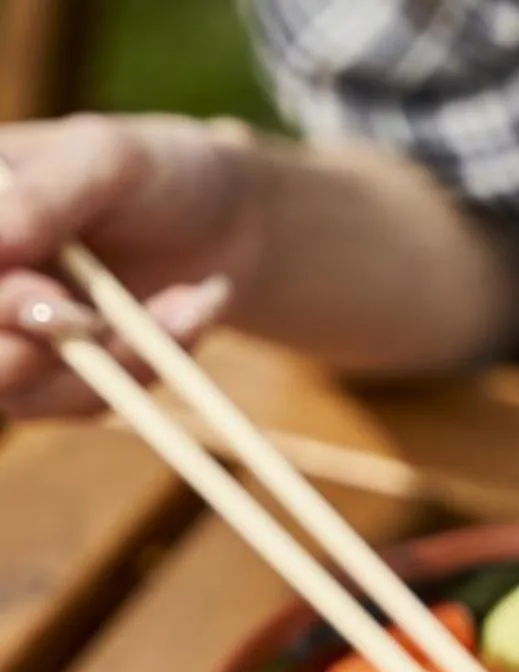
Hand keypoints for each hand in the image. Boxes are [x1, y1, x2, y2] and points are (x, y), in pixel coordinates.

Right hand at [0, 113, 260, 417]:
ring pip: (20, 393)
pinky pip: (82, 402)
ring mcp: (7, 336)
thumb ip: (48, 197)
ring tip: (180, 303)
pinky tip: (190, 309)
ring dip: (108, 359)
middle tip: (90, 315)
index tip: (45, 292)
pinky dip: (143, 368)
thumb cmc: (157, 172)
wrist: (230, 221)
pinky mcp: (57, 379)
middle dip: (30, 337)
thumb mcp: (107, 158)